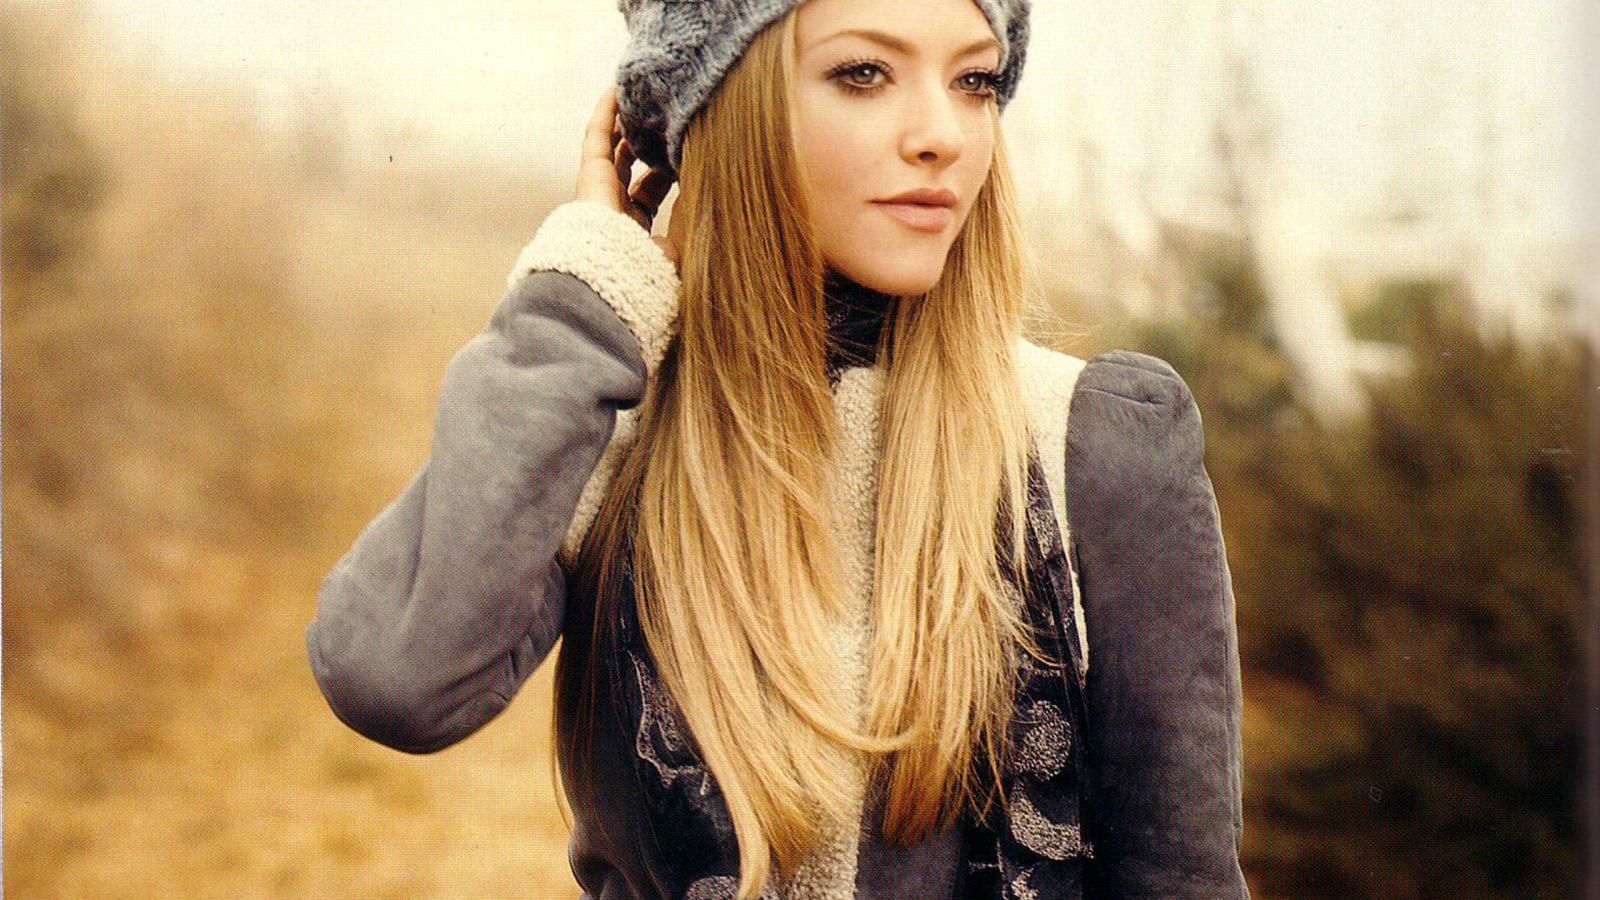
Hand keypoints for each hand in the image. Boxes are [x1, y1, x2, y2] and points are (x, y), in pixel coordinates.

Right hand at [576, 85, 681, 267]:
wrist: (618, 278)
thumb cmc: (654, 270)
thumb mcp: (684, 240)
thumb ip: (694, 209)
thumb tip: (710, 175)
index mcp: (635, 227)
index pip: (650, 188)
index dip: (667, 166)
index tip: (686, 145)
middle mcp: (615, 208)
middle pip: (630, 164)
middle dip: (646, 140)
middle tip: (661, 116)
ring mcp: (600, 190)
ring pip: (612, 146)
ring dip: (625, 120)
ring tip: (641, 95)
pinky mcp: (590, 175)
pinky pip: (597, 135)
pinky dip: (607, 111)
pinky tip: (619, 89)